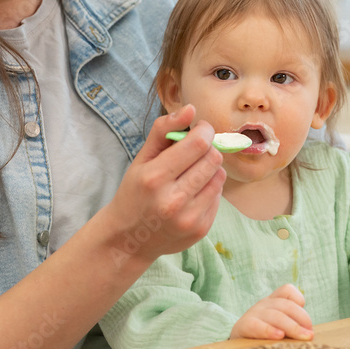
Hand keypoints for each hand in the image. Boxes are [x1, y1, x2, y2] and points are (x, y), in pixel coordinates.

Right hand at [103, 105, 225, 263]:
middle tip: (195, 150)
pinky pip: (218, 196)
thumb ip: (163, 129)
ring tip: (192, 172)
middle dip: (208, 148)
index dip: (204, 130)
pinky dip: (209, 189)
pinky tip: (192, 193)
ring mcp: (189, 218)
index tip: (199, 129)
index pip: (198, 144)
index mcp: (154, 178)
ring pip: (220, 176)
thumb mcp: (141, 159)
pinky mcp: (201, 230)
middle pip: (213, 158)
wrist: (129, 239)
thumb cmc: (135, 192)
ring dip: (210, 168)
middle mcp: (173, 201)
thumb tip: (191, 109)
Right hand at [230, 284, 313, 340]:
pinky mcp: (243, 327)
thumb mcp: (278, 327)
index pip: (286, 291)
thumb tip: (310, 334)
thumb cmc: (263, 338)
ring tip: (303, 337)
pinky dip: (268, 330)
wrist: (235, 346)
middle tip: (310, 335)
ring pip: (275, 315)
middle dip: (302, 319)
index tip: (307, 321)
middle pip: (285, 305)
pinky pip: (256, 325)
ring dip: (292, 327)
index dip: (298, 301)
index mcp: (272, 302)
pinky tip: (279, 336)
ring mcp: (253, 314)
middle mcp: (263, 304)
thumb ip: (292, 326)